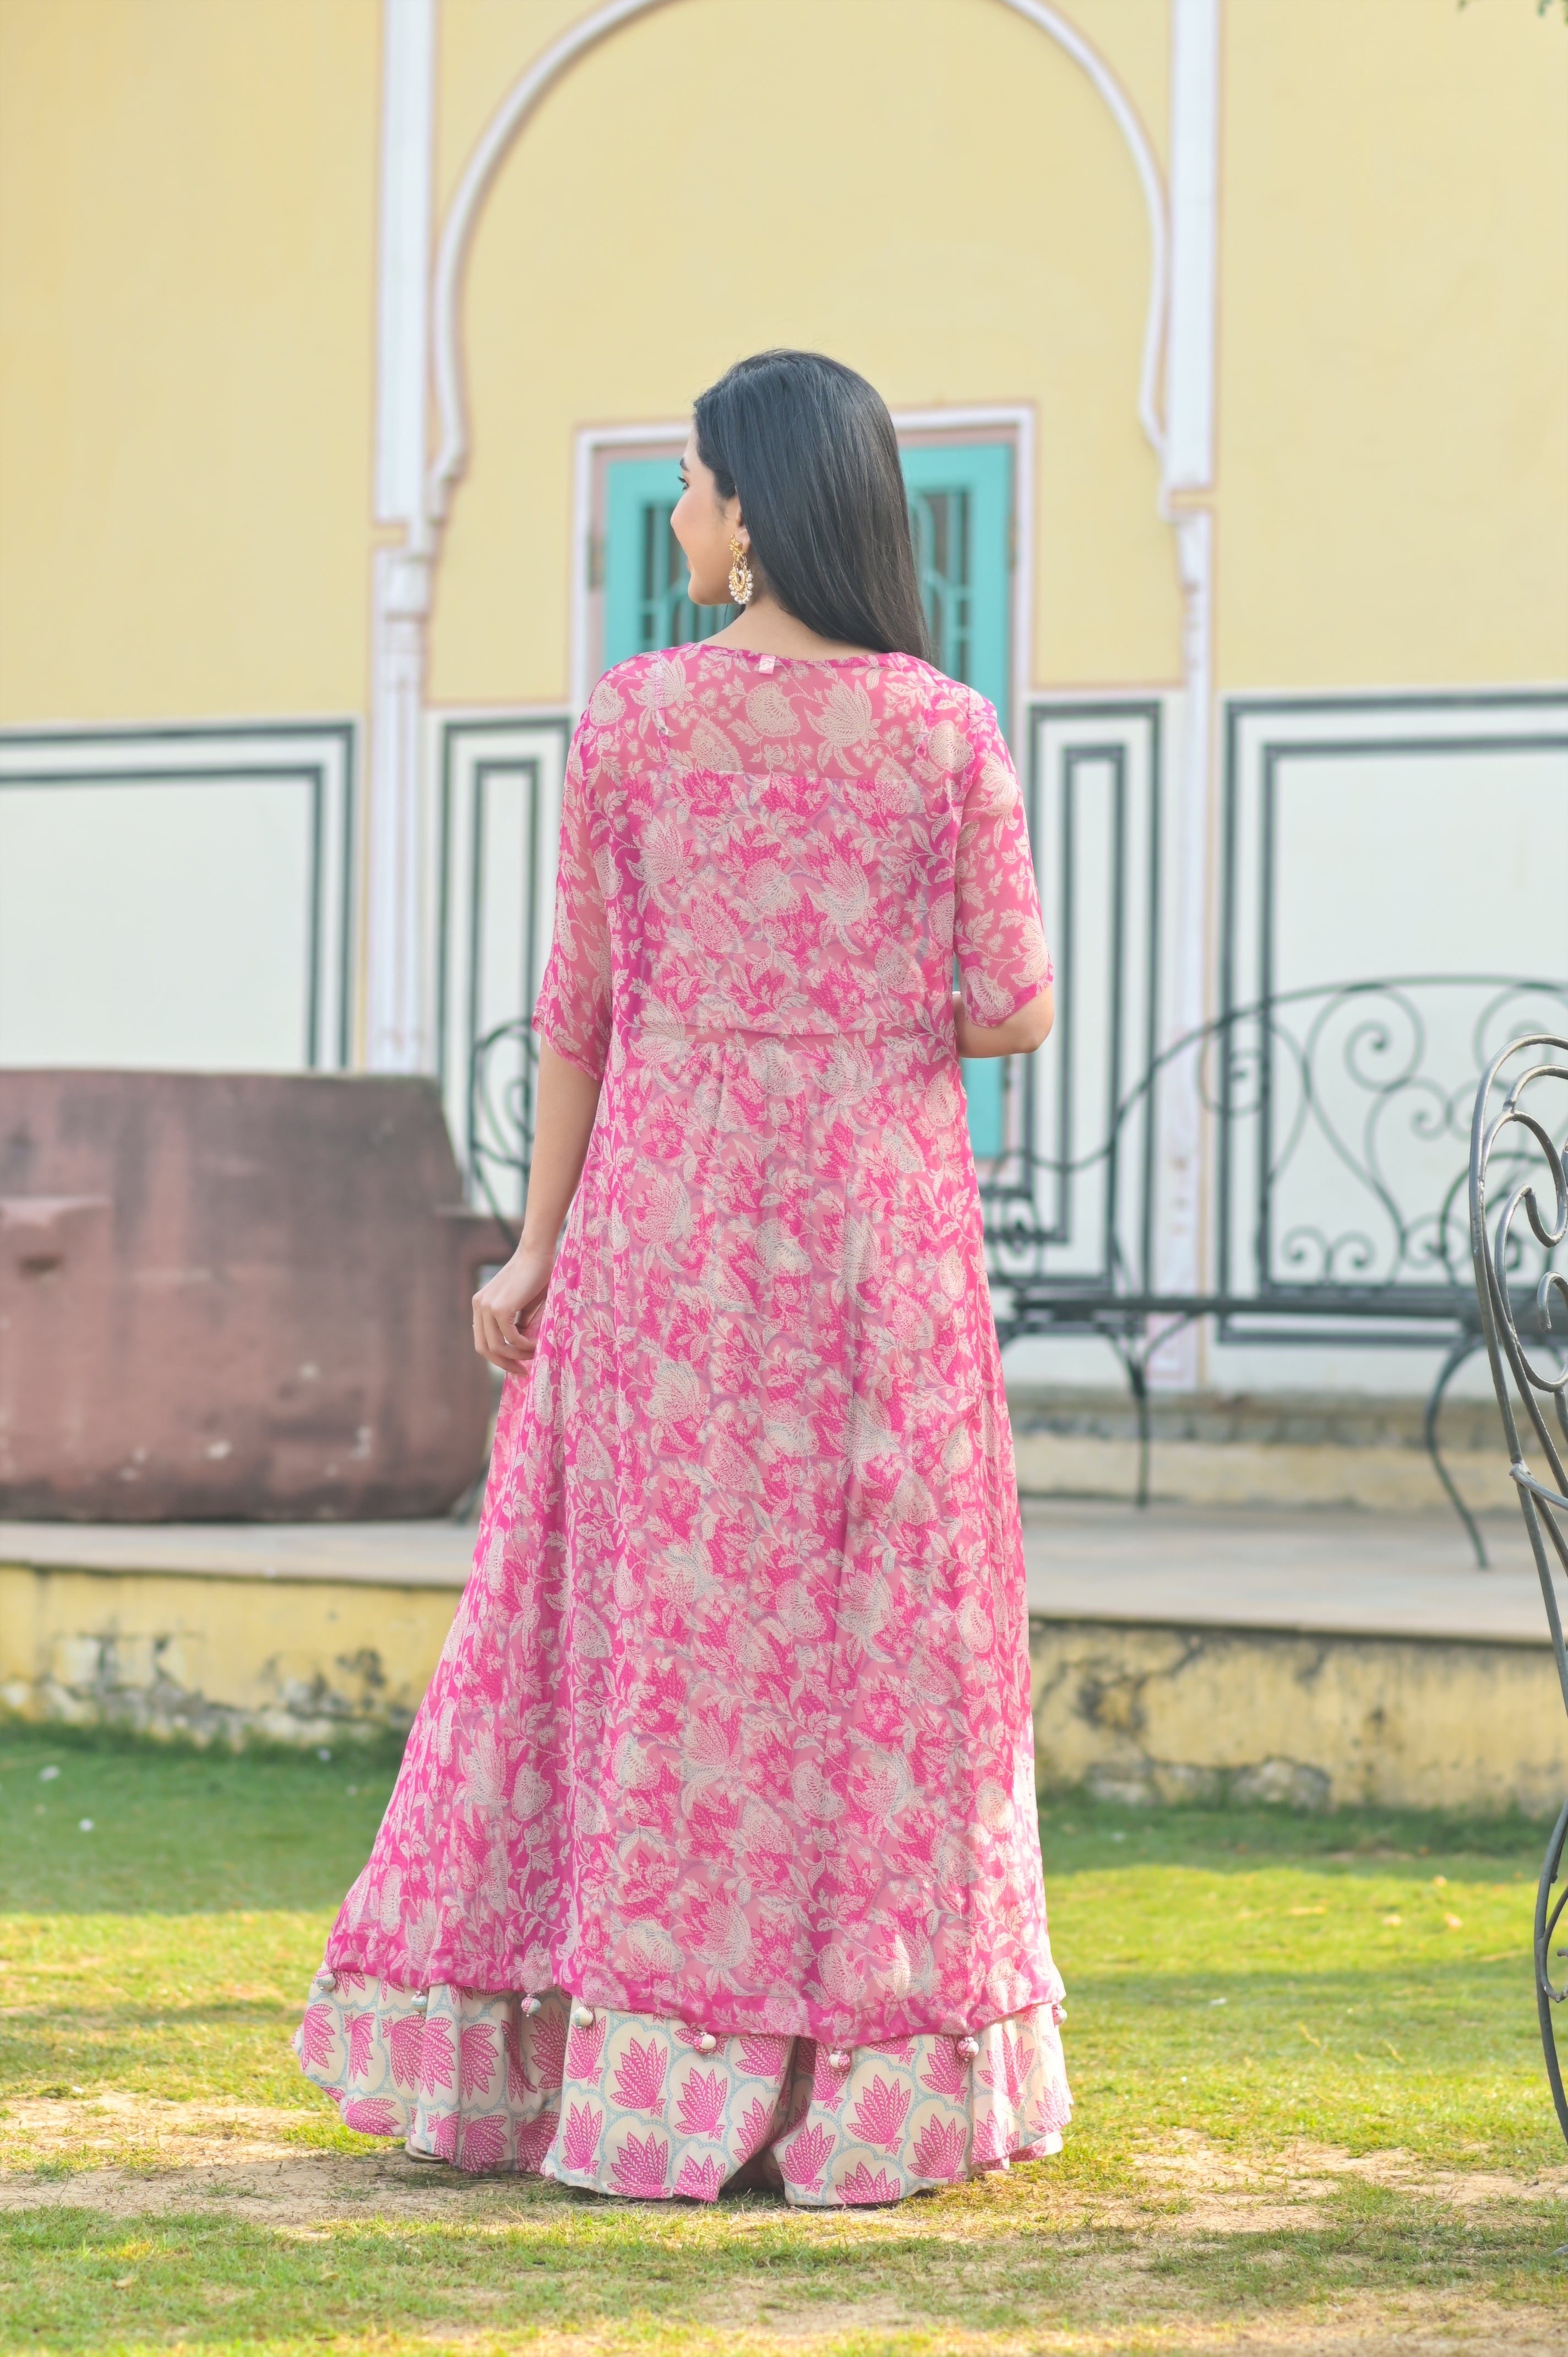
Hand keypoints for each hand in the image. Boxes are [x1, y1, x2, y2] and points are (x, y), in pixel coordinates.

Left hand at [472, 1238, 556, 1376]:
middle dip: (504, 1363)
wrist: (537, 1254)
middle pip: (484, 1348)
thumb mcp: (522, 1306)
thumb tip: (520, 1349)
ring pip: (496, 1346)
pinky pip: (510, 1337)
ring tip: (535, 1355)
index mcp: (480, 1305)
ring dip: (517, 1356)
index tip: (517, 1365)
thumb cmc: (535, 1277)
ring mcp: (486, 1307)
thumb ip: (516, 1325)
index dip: (498, 1358)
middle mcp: (479, 1306)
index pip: (482, 1340)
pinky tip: (536, 1344)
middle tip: (523, 1372)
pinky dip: (524, 1345)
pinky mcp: (499, 1307)